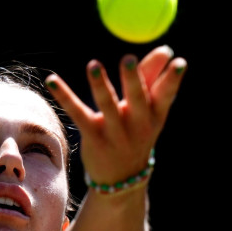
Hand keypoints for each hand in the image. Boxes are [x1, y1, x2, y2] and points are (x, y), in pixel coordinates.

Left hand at [46, 45, 186, 185]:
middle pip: (136, 98)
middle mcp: (138, 124)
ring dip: (100, 84)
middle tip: (128, 58)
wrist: (121, 180)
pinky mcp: (93, 137)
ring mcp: (115, 132)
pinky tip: (52, 80)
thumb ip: (152, 80)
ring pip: (107, 105)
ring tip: (94, 65)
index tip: (179, 61)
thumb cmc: (136, 134)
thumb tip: (165, 50)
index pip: (165, 95)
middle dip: (133, 78)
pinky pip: (78, 113)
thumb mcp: (149, 112)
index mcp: (155, 116)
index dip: (173, 79)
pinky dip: (64, 95)